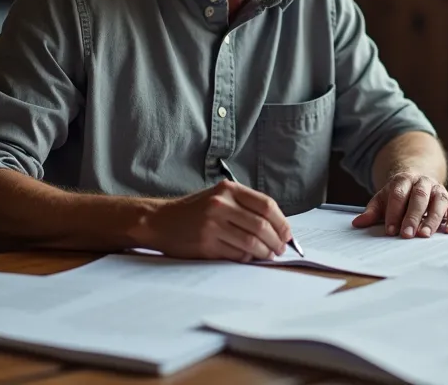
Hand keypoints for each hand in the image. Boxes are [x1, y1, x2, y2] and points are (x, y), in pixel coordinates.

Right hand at [132, 181, 290, 262]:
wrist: (160, 221)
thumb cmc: (194, 211)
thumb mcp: (219, 197)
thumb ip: (245, 207)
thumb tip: (277, 227)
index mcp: (228, 189)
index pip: (266, 205)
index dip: (282, 222)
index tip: (287, 234)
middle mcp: (221, 204)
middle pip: (262, 226)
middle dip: (276, 241)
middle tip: (280, 249)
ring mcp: (212, 225)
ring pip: (251, 243)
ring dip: (264, 253)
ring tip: (268, 255)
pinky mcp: (206, 244)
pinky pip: (236, 254)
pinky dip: (247, 258)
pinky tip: (249, 258)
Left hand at [352, 171, 447, 237]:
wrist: (416, 180)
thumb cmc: (398, 194)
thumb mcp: (383, 199)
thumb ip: (372, 211)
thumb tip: (357, 223)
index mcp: (404, 180)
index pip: (399, 195)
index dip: (394, 212)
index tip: (390, 230)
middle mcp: (423, 183)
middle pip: (419, 197)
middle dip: (412, 217)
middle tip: (407, 235)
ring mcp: (438, 191)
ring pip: (438, 202)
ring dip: (432, 218)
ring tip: (425, 235)